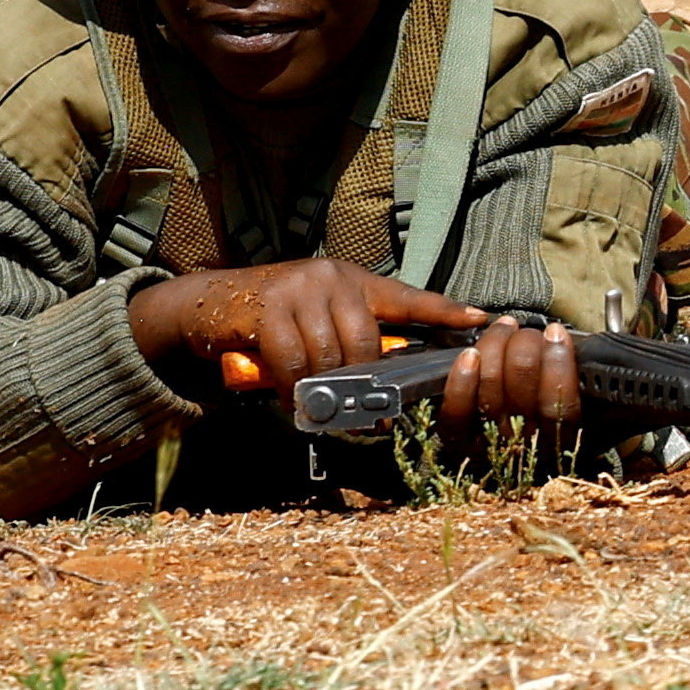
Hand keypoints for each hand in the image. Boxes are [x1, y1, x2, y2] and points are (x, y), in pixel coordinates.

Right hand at [130, 256, 488, 389]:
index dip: (444, 310)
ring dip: (322, 391)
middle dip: (363, 384)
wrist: (207, 304)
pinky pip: (293, 362)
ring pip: (330, 357)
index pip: (406, 296)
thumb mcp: (315, 319)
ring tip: (312, 405)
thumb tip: (380, 385)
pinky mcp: (268, 307)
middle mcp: (330, 277)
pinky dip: (292, 388)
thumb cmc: (270, 320)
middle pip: (367, 342)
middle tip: (359, 413)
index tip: (481, 320)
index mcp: (351, 280)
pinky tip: (288, 396)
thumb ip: (348, 339)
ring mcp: (299, 288)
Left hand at [430, 315, 582, 432]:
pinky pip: (457, 410)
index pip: (562, 406)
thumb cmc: (554, 433)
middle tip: (529, 333)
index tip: (556, 333)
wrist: (514, 480)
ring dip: (495, 345)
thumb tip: (595, 360)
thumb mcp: (593, 423)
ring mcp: (489, 443)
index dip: (558, 363)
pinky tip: (470, 354)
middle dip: (525, 345)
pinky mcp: (459, 440)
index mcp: (561, 444)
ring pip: (490, 386)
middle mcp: (525, 446)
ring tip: (505, 327)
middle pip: (522, 387)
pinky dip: (462, 379)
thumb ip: (597, 399)